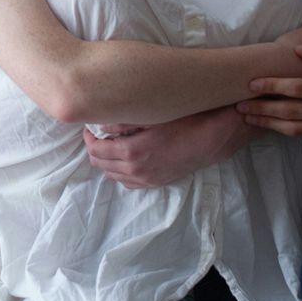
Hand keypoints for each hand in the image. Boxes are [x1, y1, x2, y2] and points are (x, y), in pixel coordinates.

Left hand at [83, 108, 246, 188]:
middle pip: (101, 165)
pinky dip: (121, 173)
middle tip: (97, 135)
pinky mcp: (157, 182)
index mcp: (132, 151)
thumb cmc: (185, 121)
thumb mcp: (152, 116)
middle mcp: (136, 170)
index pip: (96, 150)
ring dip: (107, 161)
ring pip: (113, 176)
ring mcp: (147, 179)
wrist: (213, 139)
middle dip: (95, 150)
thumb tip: (100, 125)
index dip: (88, 139)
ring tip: (110, 145)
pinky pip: (129, 183)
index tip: (89, 128)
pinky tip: (125, 160)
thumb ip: (122, 122)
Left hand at [238, 41, 301, 139]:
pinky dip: (284, 129)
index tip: (252, 83)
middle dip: (262, 108)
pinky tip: (270, 125)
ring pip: (293, 127)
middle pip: (289, 111)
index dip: (273, 86)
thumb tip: (299, 48)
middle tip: (239, 104)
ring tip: (247, 117)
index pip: (297, 88)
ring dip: (268, 123)